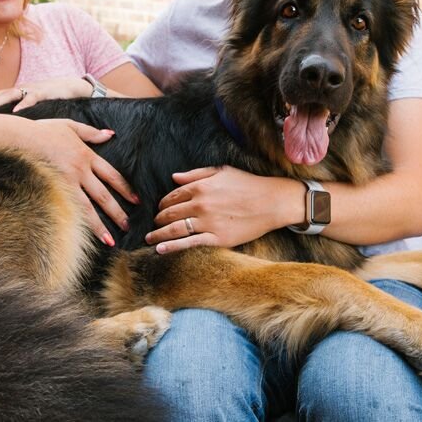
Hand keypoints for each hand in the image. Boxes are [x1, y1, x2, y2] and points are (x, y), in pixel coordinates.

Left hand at [0, 77, 91, 111]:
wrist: (73, 86)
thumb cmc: (51, 97)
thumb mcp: (32, 106)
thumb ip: (20, 115)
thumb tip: (8, 127)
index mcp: (15, 94)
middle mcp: (20, 90)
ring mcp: (31, 89)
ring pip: (9, 95)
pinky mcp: (44, 92)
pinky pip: (32, 98)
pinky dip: (23, 104)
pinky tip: (15, 111)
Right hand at [31, 119, 138, 245]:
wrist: (20, 138)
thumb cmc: (43, 131)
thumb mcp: (70, 126)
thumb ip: (91, 132)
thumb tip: (110, 134)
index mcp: (87, 156)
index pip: (112, 176)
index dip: (125, 189)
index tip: (136, 201)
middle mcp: (80, 171)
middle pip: (103, 196)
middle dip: (117, 212)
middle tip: (128, 226)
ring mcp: (66, 183)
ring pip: (87, 209)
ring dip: (100, 226)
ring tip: (110, 241)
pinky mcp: (53, 191)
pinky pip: (68, 211)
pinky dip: (77, 225)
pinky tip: (83, 237)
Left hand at [145, 166, 300, 253]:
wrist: (272, 202)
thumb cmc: (248, 185)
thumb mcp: (222, 172)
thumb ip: (196, 174)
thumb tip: (174, 177)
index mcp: (201, 186)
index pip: (173, 196)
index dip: (163, 203)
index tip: (161, 209)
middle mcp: (201, 204)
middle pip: (170, 213)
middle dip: (159, 219)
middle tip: (154, 224)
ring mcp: (207, 222)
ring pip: (174, 229)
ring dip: (158, 234)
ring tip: (150, 239)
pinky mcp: (216, 238)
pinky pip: (188, 243)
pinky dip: (171, 247)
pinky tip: (160, 249)